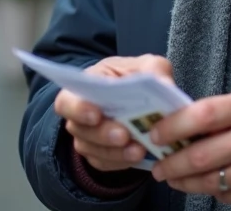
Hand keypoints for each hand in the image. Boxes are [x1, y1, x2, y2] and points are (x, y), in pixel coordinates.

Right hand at [54, 54, 173, 172]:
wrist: (140, 98)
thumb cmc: (136, 77)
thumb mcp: (148, 66)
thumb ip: (154, 70)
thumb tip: (164, 85)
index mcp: (85, 86)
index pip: (66, 101)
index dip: (77, 109)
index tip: (96, 115)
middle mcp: (80, 115)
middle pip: (80, 130)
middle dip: (103, 134)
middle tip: (124, 135)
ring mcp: (88, 138)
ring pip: (92, 150)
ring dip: (115, 152)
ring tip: (139, 150)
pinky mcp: (99, 155)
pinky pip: (105, 164)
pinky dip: (121, 163)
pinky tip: (138, 157)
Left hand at [148, 89, 230, 209]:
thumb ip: (219, 113)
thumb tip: (176, 128)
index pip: (204, 114)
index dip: (174, 126)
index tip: (155, 134)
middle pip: (202, 155)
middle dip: (172, 163)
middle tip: (158, 165)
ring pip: (211, 181)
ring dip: (185, 181)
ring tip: (173, 177)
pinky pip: (227, 196)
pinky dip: (211, 190)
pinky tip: (203, 183)